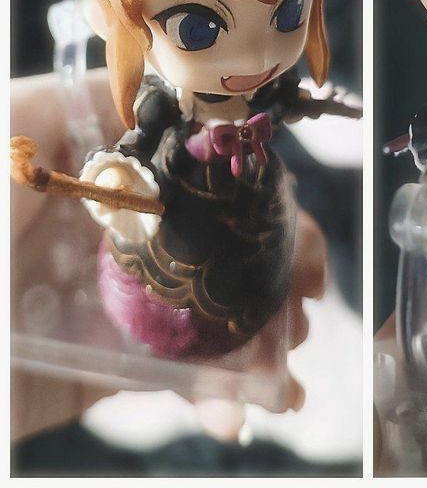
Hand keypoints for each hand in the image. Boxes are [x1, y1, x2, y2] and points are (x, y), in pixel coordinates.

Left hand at [11, 69, 327, 441]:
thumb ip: (44, 113)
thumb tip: (139, 89)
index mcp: (92, 171)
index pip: (185, 156)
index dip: (243, 171)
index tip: (286, 196)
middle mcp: (115, 227)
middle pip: (213, 229)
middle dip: (272, 254)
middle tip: (309, 283)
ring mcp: (115, 296)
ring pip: (207, 301)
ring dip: (262, 326)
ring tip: (291, 353)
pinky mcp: (107, 361)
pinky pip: (176, 373)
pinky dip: (218, 393)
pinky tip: (245, 410)